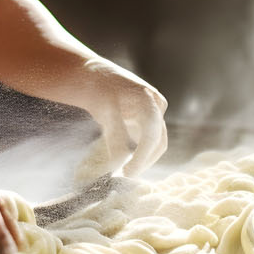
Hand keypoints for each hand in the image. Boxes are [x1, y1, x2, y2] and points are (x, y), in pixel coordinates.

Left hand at [74, 59, 168, 178]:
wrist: (95, 76)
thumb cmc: (99, 90)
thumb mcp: (105, 113)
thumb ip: (115, 137)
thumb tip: (118, 164)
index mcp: (149, 101)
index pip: (151, 136)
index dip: (142, 158)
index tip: (128, 174)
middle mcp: (157, 106)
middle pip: (158, 141)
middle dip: (144, 161)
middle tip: (125, 177)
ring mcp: (155, 111)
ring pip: (156, 142)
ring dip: (143, 157)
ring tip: (125, 171)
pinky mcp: (149, 118)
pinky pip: (149, 138)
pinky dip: (140, 151)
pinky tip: (126, 161)